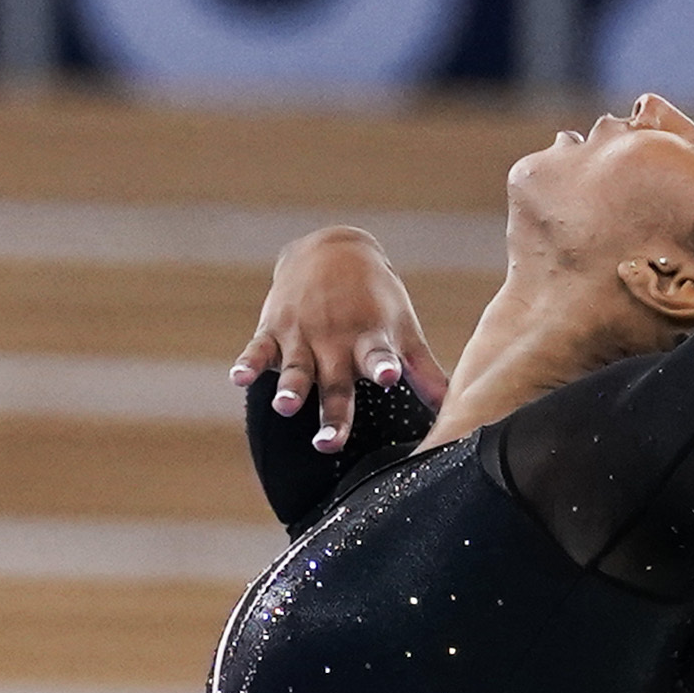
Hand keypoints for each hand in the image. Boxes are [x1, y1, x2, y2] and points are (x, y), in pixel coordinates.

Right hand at [236, 228, 444, 454]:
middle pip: (334, 383)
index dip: (384, 366)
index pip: (378, 356)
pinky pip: (257, 350)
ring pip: (296, 369)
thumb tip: (455, 408)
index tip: (389, 377)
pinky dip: (248, 363)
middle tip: (328, 442)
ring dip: (290, 389)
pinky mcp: (272, 330)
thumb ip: (423, 370)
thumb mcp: (401, 329)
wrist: (331, 250)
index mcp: (369, 340)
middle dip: (332, 412)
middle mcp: (335, 341)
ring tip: (285, 407)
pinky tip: (239, 378)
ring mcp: (302, 335)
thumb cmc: (375, 298)